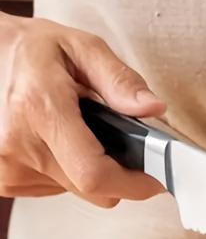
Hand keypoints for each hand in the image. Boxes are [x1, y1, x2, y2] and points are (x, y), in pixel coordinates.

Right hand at [0, 14, 166, 205]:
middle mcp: (16, 146)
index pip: (95, 174)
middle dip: (117, 170)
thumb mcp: (80, 48)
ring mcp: (4, 168)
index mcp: (40, 111)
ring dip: (87, 166)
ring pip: (75, 190)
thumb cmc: (27, 49)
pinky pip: (52, 188)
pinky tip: (54, 138)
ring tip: (74, 128)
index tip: (156, 180)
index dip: (134, 183)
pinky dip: (64, 168)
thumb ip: (120, 80)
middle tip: (118, 136)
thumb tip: (153, 108)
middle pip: (92, 189)